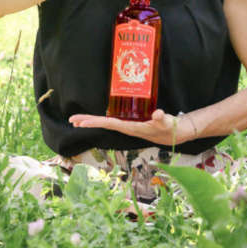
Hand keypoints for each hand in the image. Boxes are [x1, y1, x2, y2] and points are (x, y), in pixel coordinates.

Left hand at [69, 109, 197, 145]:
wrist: (175, 134)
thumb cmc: (170, 128)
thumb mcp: (167, 122)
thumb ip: (162, 118)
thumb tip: (158, 114)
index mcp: (132, 127)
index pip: (110, 124)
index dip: (96, 123)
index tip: (82, 123)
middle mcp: (127, 128)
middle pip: (104, 125)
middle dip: (88, 122)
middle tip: (71, 121)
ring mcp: (128, 126)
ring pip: (106, 124)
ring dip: (92, 122)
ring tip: (77, 121)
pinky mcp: (131, 124)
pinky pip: (112, 122)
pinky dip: (102, 120)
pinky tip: (95, 119)